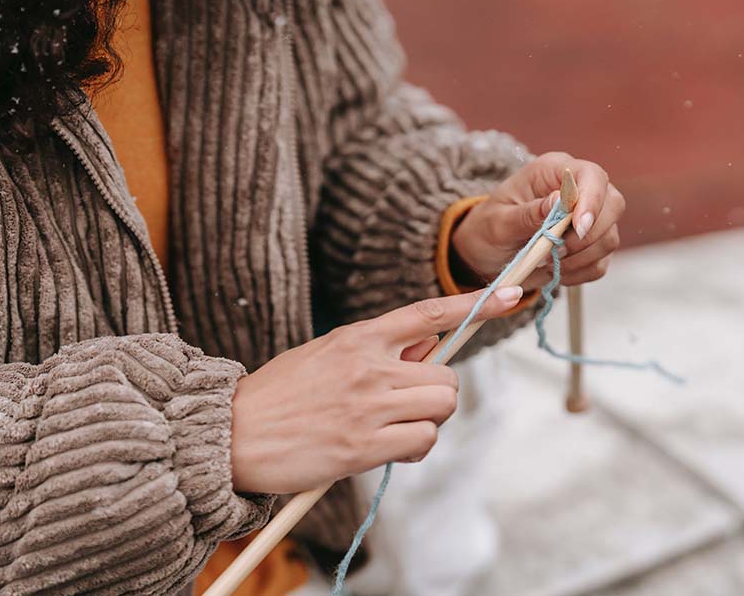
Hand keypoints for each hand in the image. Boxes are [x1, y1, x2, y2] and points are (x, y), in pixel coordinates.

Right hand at [230, 286, 523, 493]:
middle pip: (446, 377)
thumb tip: (429, 346)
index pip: (428, 313)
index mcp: (358, 337)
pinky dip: (414, 449)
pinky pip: (422, 443)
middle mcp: (369, 366)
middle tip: (407, 406)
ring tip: (390, 429)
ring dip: (426, 422)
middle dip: (437, 395)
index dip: (475, 304)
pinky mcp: (363, 446)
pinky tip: (384, 449)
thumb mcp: (325, 355)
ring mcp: (368, 406)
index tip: (512, 295)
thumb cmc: (280, 396)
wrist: (230, 434)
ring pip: (439, 409)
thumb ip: (377, 350)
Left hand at [451, 152, 624, 289]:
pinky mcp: (590, 247)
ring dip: (579, 258)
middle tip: (556, 250)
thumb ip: (529, 212)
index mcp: (553, 172)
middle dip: (588, 235)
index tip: (578, 227)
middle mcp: (578, 191)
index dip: (592, 200)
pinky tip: (554, 270)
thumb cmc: (488, 227)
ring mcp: (588, 219)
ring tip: (545, 261)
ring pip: (609, 238)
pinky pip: (599, 263)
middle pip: (612, 205)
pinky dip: (578, 273)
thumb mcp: (498, 221)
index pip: (592, 175)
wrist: (486, 251)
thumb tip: (560, 200)